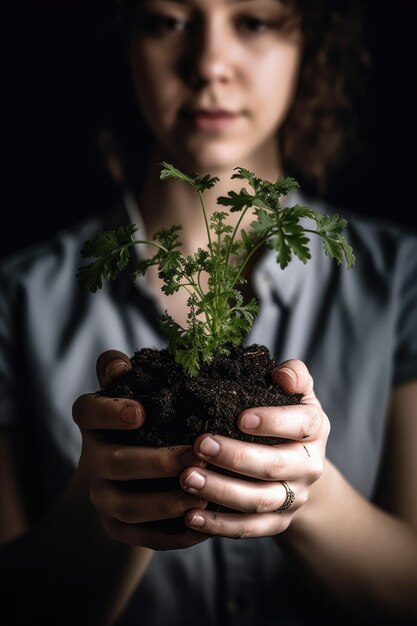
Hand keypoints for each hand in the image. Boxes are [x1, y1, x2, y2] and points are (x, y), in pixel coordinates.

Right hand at [72, 350, 208, 549]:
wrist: (128, 475)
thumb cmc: (145, 420)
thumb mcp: (133, 391)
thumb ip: (122, 372)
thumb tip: (120, 366)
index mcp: (95, 424)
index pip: (87, 412)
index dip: (109, 413)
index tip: (140, 412)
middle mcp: (92, 460)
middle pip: (116, 464)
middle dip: (157, 462)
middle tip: (197, 455)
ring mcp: (103, 496)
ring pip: (128, 506)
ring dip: (166, 502)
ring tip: (204, 497)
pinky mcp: (118, 527)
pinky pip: (143, 537)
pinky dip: (173, 535)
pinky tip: (205, 526)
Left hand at [180, 359, 329, 537]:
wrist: (302, 466)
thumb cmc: (286, 417)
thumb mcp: (296, 393)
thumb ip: (293, 376)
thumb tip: (282, 374)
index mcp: (314, 429)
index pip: (301, 424)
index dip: (274, 421)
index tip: (240, 418)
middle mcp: (309, 466)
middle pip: (274, 465)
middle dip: (235, 457)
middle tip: (200, 445)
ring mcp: (294, 498)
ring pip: (258, 500)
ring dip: (221, 491)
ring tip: (186, 478)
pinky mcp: (277, 522)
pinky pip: (249, 528)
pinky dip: (219, 526)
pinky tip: (190, 516)